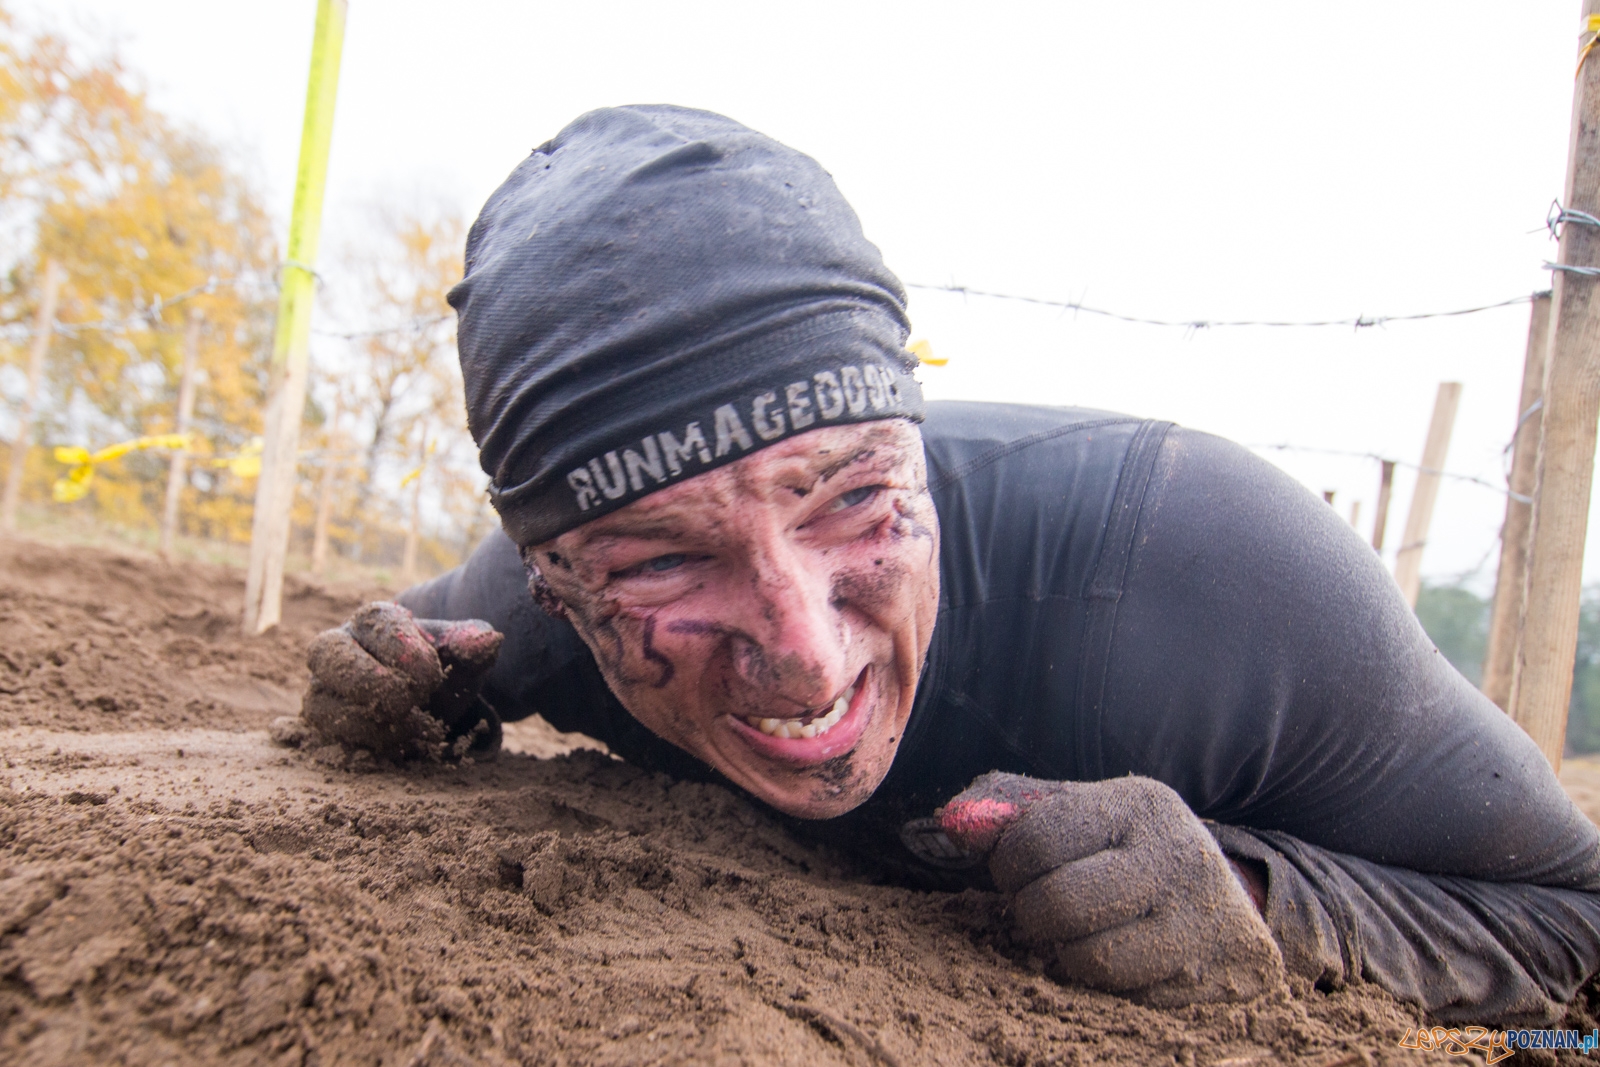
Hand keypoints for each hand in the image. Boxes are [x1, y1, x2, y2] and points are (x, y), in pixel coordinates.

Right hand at [299, 602, 504, 760]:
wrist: (433, 697)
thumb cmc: (443, 663)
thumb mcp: (464, 651)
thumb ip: (473, 643)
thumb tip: (489, 641)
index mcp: (374, 619)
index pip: (374, 621)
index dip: (406, 653)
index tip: (433, 676)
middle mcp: (337, 647)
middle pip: (324, 653)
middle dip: (373, 683)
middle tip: (410, 701)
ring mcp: (324, 685)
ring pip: (322, 701)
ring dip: (373, 721)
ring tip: (417, 725)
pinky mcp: (326, 720)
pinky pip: (331, 735)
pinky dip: (370, 743)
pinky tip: (403, 741)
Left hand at [939, 772, 1284, 1007]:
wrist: (1230, 894)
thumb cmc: (1123, 848)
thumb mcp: (1073, 809)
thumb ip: (1005, 807)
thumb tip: (954, 823)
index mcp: (1136, 805)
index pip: (1035, 838)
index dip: (1008, 864)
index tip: (1019, 869)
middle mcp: (1175, 856)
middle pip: (1059, 905)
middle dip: (1032, 912)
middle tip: (1043, 906)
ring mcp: (1199, 920)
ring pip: (1090, 960)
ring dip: (1066, 954)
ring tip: (1080, 932)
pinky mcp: (1212, 975)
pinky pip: (1124, 997)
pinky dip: (1104, 984)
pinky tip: (1116, 956)